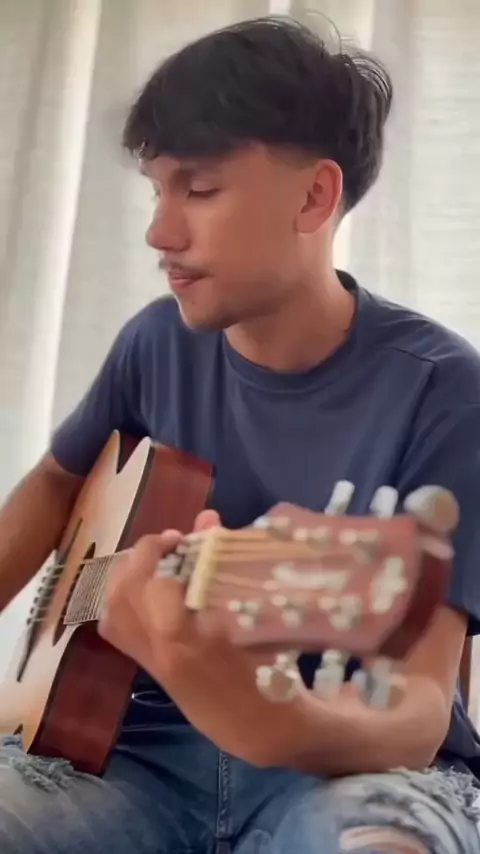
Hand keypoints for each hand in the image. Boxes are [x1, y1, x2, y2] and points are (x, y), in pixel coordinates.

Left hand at [98, 511, 297, 763]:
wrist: (261, 727)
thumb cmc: (269, 664)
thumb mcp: (256, 614)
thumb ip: (224, 563)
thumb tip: (206, 517)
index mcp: (191, 636)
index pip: (156, 583)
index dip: (161, 549)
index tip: (183, 536)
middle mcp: (161, 649)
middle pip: (124, 594)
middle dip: (140, 557)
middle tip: (167, 544)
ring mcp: (150, 661)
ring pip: (112, 610)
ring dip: (127, 576)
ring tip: (155, 563)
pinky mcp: (147, 668)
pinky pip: (115, 628)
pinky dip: (122, 602)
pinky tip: (147, 590)